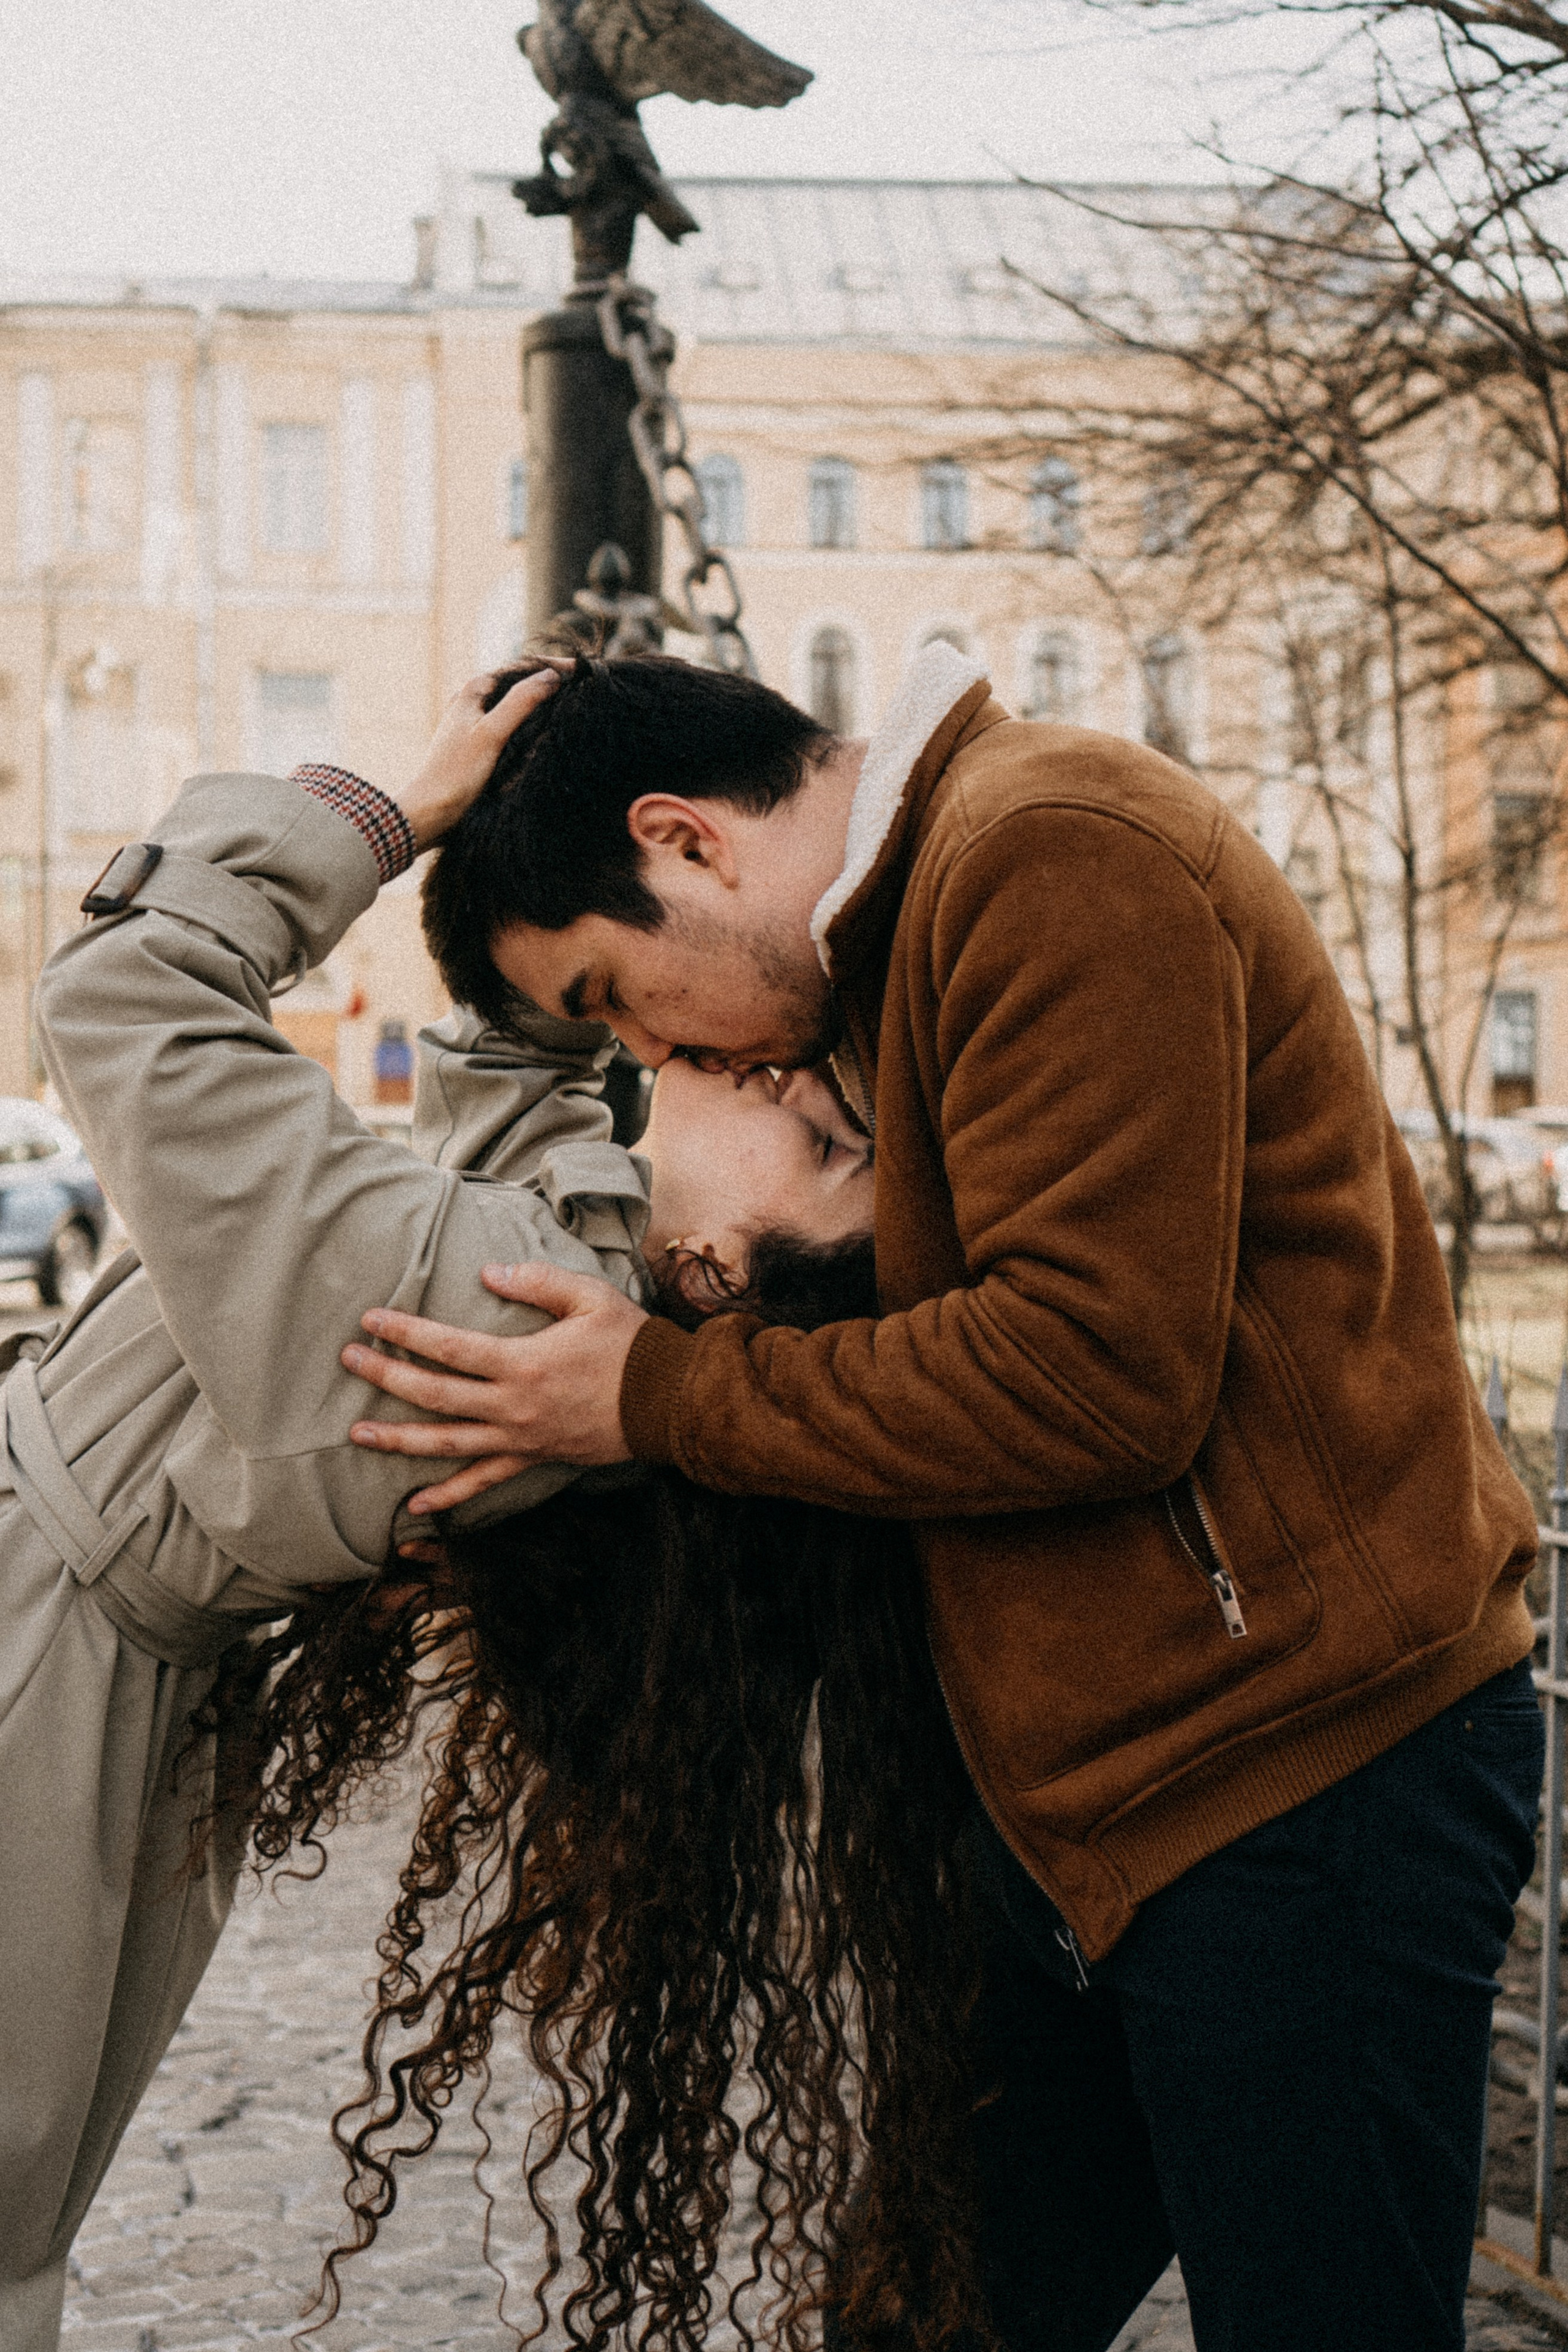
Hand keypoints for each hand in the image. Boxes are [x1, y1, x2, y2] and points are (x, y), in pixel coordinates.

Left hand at [342, 1262, 646, 1511]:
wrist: (668, 1399)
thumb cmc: (630, 1343)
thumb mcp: (589, 1297)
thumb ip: (537, 1281)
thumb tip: (488, 1273)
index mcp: (522, 1362)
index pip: (448, 1347)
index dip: (405, 1333)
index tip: (371, 1320)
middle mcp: (513, 1406)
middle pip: (434, 1395)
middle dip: (386, 1377)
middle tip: (348, 1360)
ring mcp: (520, 1439)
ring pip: (447, 1444)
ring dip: (398, 1440)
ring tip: (357, 1434)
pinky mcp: (533, 1458)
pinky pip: (484, 1482)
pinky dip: (449, 1496)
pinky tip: (415, 1505)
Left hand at [393, 663, 567, 851]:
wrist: (432, 810)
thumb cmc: (457, 773)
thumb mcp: (492, 733)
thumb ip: (520, 702)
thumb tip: (551, 677)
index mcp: (474, 690)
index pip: (520, 668)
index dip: (552, 665)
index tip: (582, 669)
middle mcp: (473, 702)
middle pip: (519, 684)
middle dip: (549, 682)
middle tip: (582, 685)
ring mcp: (475, 723)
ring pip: (516, 705)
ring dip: (541, 703)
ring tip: (570, 704)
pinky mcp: (479, 745)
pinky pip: (512, 726)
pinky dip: (531, 724)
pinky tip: (546, 733)